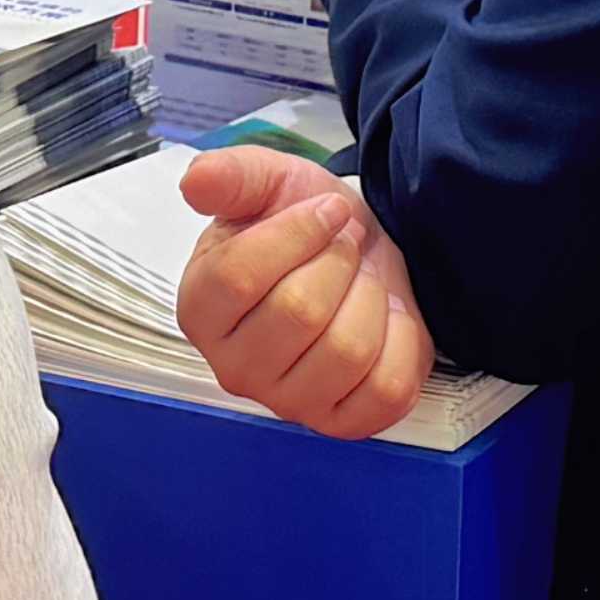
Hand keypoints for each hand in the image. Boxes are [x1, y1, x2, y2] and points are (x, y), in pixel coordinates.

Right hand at [175, 149, 433, 438]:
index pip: (239, 277)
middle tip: (346, 247)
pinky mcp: (342, 422)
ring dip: (372, 298)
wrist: (359, 254)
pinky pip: (386, 389)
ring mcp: (288, 402)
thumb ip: (232, 176)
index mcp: (201, 309)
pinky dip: (402, 343)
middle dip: (339, 262)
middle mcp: (234, 368)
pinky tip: (386, 320)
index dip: (298, 233)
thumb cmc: (306, 225)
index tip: (328, 210)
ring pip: (347, 351)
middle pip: (298, 313)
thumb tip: (197, 181)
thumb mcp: (269, 183)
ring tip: (363, 281)